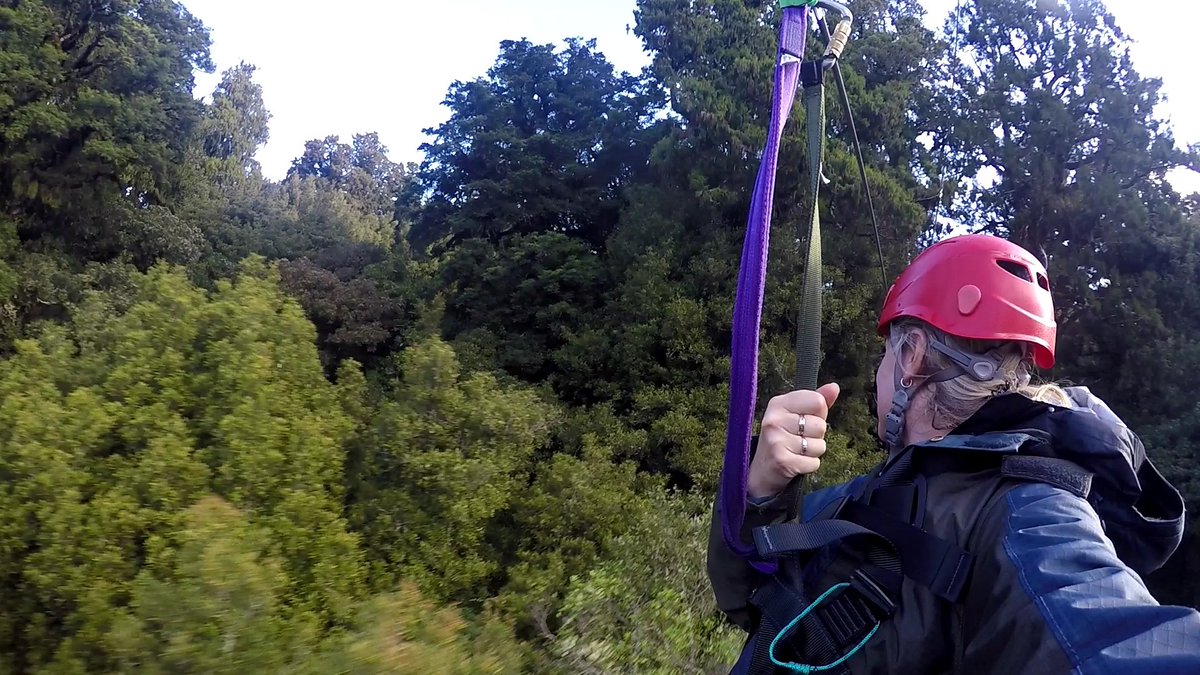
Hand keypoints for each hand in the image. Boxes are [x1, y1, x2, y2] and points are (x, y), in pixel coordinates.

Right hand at [747, 382, 839, 498]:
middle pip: (820, 425)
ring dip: (813, 452)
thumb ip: (815, 401)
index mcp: (778, 403)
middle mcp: (774, 420)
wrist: (762, 471)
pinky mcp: (782, 461)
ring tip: (796, 451)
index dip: (818, 414)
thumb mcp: (796, 415)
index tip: (804, 420)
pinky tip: (796, 463)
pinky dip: (809, 466)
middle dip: (816, 436)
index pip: (817, 401)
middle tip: (798, 439)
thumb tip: (834, 387)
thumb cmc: (783, 439)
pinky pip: (814, 463)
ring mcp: (776, 440)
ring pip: (819, 445)